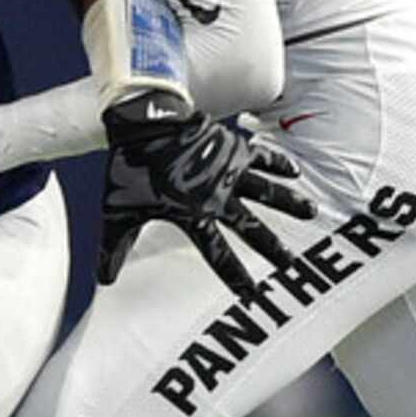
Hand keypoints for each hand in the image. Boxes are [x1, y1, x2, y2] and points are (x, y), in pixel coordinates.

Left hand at [98, 90, 314, 303]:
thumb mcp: (119, 212)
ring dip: (290, 203)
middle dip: (272, 247)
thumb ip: (114, 247)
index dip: (235, 276)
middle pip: (251, 228)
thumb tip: (103, 279)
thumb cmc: (130, 166)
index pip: (218, 254)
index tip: (252, 294)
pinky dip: (279, 163)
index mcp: (193, 216)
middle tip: (291, 264)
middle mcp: (217, 197)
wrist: (144, 122)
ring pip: (266, 192)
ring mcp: (228, 171)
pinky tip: (294, 173)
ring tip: (312, 213)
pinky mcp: (232, 147)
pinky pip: (262, 156)